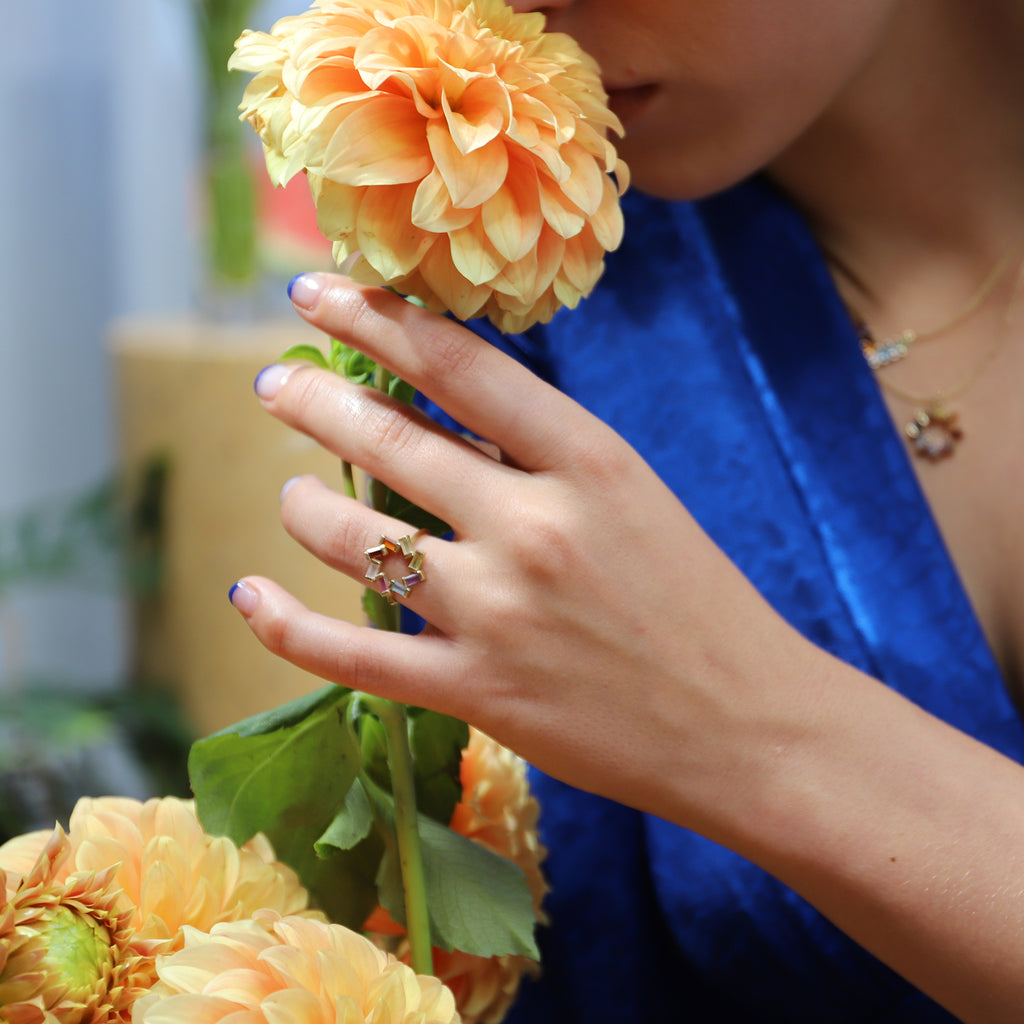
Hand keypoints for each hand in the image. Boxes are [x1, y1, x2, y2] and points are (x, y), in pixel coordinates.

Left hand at [233, 273, 819, 837]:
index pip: (456, 364)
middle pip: (391, 441)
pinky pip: (352, 653)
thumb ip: (541, 455)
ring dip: (303, 508)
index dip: (375, 318)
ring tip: (290, 493)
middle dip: (314, 402)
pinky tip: (247, 590)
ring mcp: (499, 613)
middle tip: (274, 383)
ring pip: (356, 539)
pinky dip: (287, 622)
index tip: (320, 295)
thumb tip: (442, 416)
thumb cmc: (701, 602)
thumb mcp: (633, 497)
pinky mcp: (476, 692)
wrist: (749, 725)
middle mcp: (534, 526)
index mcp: (589, 460)